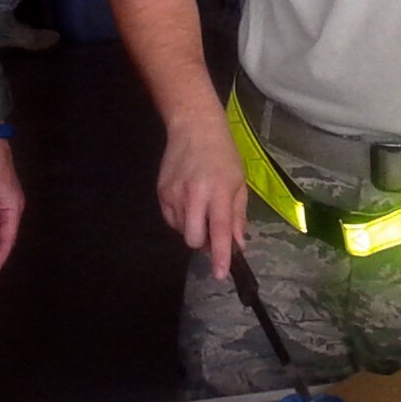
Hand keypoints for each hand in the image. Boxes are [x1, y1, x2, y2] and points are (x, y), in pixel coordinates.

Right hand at [157, 114, 246, 279]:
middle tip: (213, 230)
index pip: (219, 231)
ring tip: (200, 206)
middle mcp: (194, 195)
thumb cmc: (223, 154)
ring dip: (193, 228)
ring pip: (182, 231)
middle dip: (204, 243)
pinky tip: (188, 202)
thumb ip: (237, 216)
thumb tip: (238, 245)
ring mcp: (174, 194)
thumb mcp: (239, 182)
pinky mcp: (161, 192)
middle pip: (194, 239)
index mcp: (218, 191)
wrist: (193, 127)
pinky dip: (181, 219)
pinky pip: (171, 220)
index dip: (221, 255)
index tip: (220, 274)